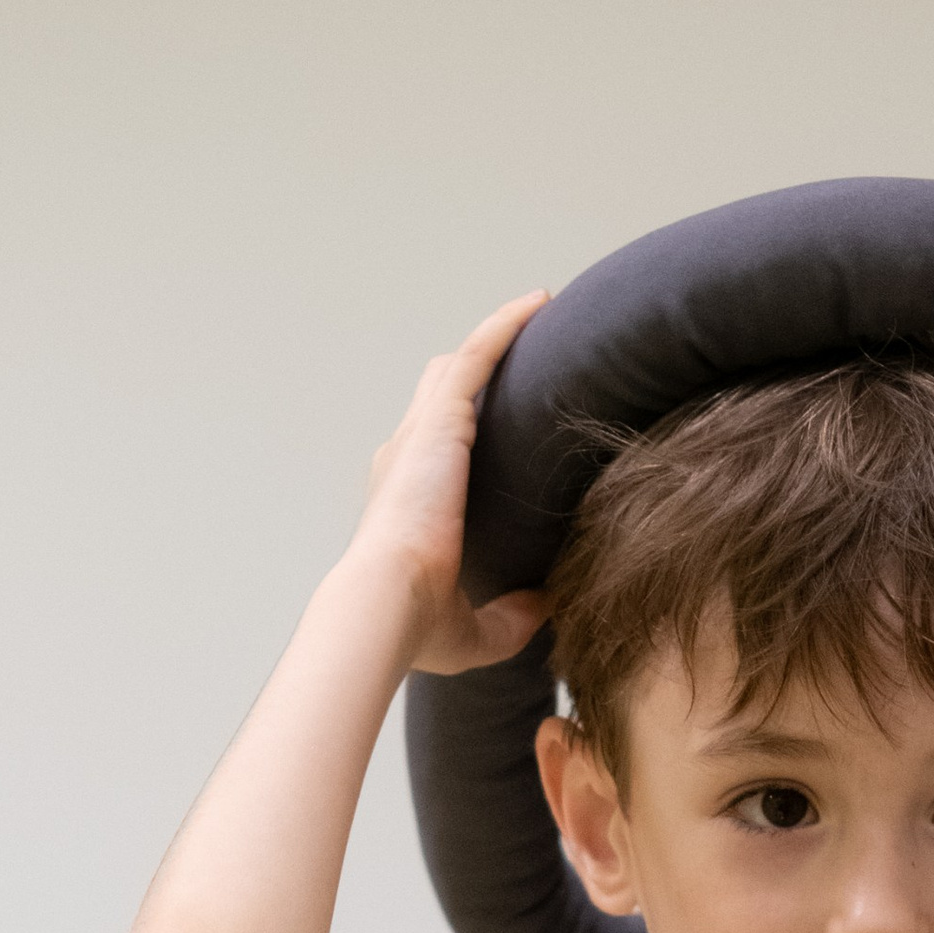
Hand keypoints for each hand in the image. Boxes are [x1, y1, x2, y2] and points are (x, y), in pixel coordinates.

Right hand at [348, 291, 552, 675]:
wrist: (386, 604)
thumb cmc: (417, 625)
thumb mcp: (478, 629)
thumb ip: (511, 616)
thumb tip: (547, 606)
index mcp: (406, 504)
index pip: (435, 452)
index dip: (465, 431)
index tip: (502, 423)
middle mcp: (405, 460)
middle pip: (440, 397)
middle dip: (477, 376)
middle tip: (529, 360)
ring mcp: (419, 436)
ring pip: (457, 369)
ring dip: (496, 341)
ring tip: (541, 316)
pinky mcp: (439, 421)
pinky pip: (475, 357)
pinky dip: (504, 328)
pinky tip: (538, 303)